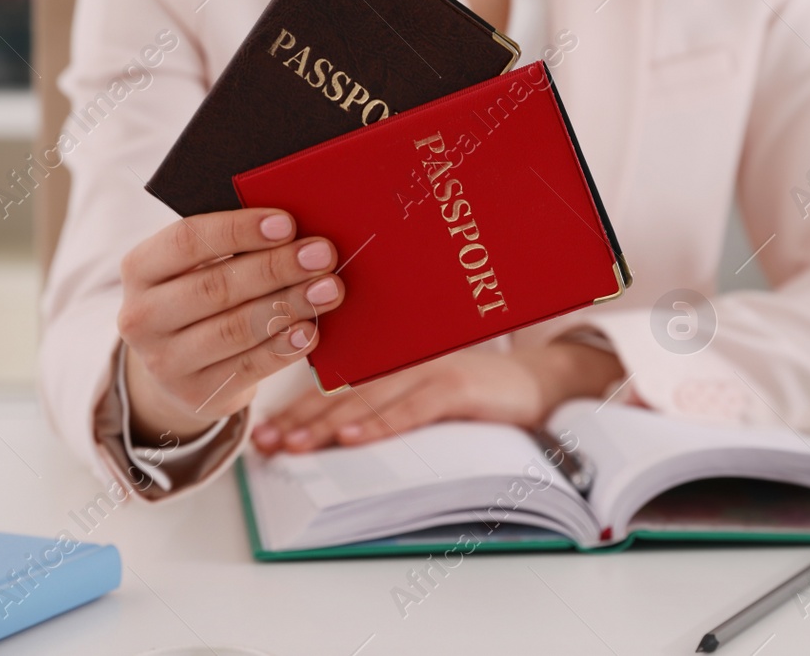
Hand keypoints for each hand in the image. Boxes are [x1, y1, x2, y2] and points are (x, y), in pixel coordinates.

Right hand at [117, 208, 342, 442]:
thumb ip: (233, 246)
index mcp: (140, 269)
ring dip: (289, 305)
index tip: (287, 223)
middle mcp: (142, 317)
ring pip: (235, 329)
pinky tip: (310, 331)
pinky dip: (283, 348)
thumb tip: (296, 229)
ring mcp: (164, 362)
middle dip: (276, 268)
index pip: (186, 240)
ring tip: (329, 289)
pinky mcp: (196, 394)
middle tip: (322, 255)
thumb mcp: (197, 267)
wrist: (178, 368)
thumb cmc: (201, 296)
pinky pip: (247, 368)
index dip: (238, 229)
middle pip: (216, 287)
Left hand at [251, 341, 623, 453]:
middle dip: (300, 420)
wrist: (545, 384)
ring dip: (327, 425)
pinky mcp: (459, 386)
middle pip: (343, 394)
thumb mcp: (433, 398)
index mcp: (397, 365)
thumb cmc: (487, 395)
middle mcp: (408, 363)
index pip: (338, 389)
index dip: (299, 411)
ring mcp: (433, 371)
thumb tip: (343, 434)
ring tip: (292, 446)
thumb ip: (395, 404)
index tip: (264, 434)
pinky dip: (381, 424)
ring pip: (369, 400)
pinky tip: (353, 438)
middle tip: (264, 444)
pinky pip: (413, 409)